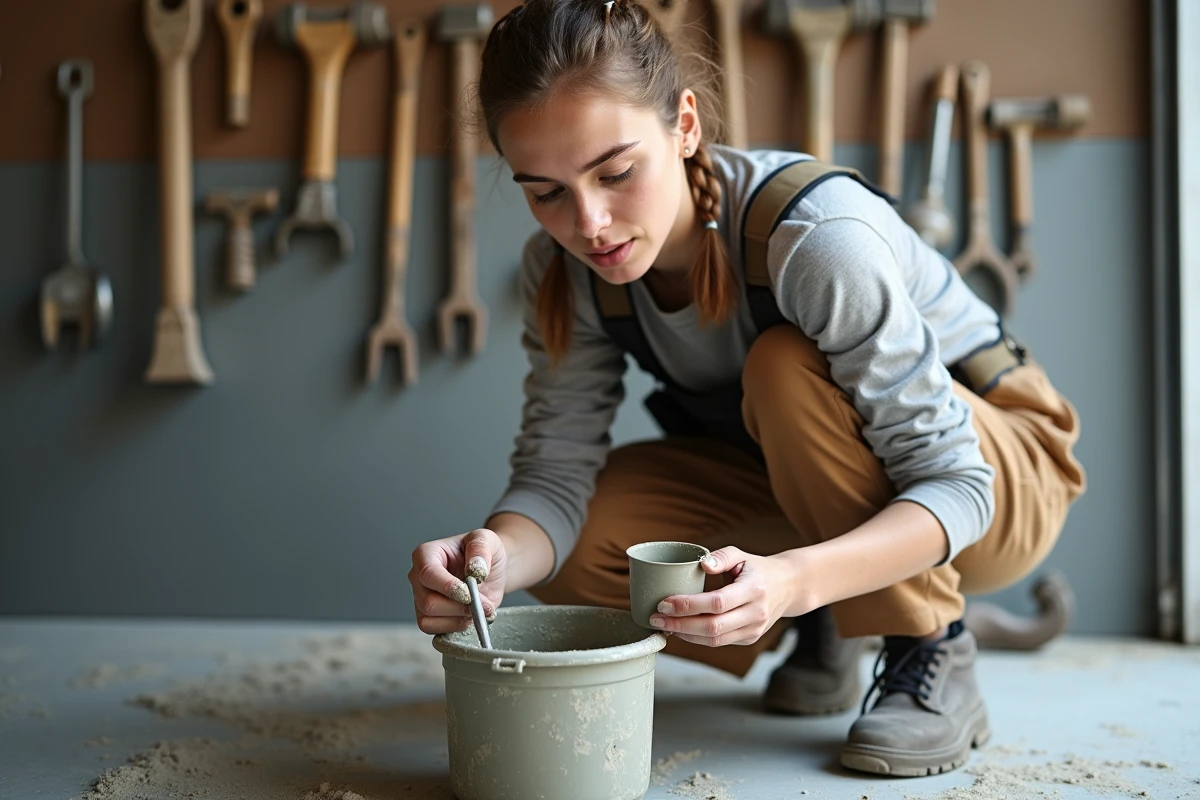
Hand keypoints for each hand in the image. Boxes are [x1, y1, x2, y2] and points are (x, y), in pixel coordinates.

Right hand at [409, 528, 506, 634]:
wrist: (490, 572)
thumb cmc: (484, 553)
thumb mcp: (487, 540)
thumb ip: (480, 549)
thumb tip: (476, 570)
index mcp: (426, 554)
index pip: (428, 574)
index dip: (448, 587)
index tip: (469, 594)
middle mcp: (418, 577)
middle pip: (427, 602)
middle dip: (458, 607)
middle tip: (483, 604)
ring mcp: (421, 598)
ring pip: (428, 619)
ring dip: (458, 619)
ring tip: (478, 609)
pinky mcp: (429, 617)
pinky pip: (433, 630)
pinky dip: (455, 627)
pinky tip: (469, 617)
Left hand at [648, 546, 805, 646]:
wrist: (788, 587)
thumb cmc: (758, 568)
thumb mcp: (742, 554)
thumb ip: (721, 556)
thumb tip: (703, 564)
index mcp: (754, 589)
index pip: (717, 602)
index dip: (688, 605)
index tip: (665, 602)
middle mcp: (756, 613)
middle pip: (713, 627)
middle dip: (680, 624)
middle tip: (656, 617)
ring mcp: (754, 630)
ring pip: (714, 640)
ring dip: (685, 634)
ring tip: (663, 624)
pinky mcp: (749, 639)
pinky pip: (719, 643)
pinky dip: (696, 638)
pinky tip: (681, 628)